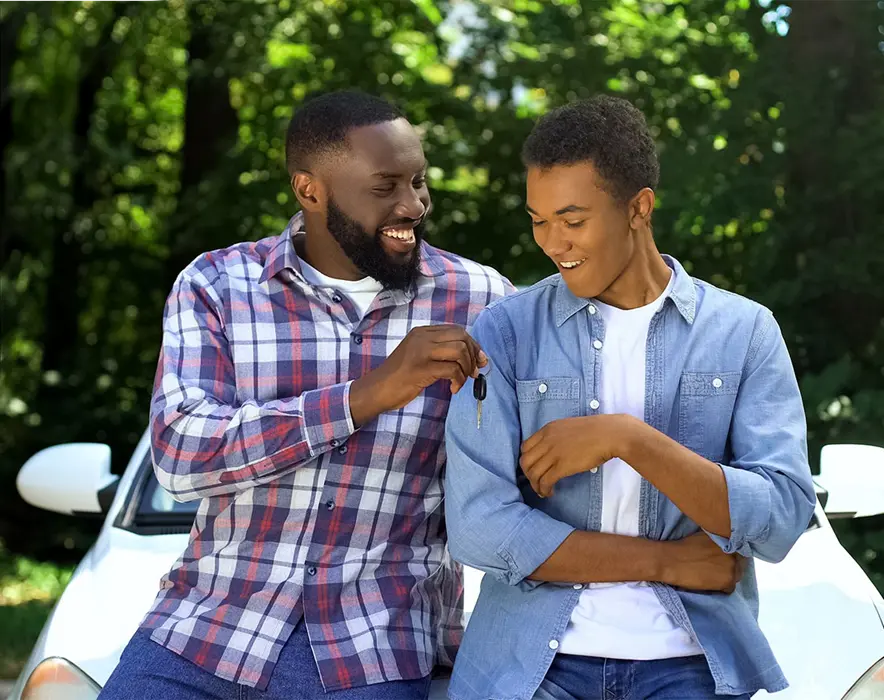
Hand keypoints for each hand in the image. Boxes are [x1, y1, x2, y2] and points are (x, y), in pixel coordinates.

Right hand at [350, 324, 486, 425]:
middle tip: (474, 372)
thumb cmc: (399, 376)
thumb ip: (438, 351)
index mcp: (422, 332)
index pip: (456, 330)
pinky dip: (459, 380)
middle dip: (474, 355)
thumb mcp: (418, 355)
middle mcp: (422, 337)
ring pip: (459, 351)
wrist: (377, 389)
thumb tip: (471, 357)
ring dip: (467, 368)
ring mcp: (421, 352)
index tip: (479, 360)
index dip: (473, 344)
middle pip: (461, 337)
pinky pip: (452, 370)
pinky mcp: (422, 368)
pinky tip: (454, 389)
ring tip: (463, 381)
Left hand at [520, 415, 629, 496]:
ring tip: (542, 491)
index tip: (533, 468)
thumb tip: (553, 451)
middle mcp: (547, 441)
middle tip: (536, 482)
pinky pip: (545, 481)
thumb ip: (557, 437)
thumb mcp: (568, 427)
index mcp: (547, 429)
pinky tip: (550, 493)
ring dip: (535, 485)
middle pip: (525, 461)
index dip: (526, 460)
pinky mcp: (562, 466)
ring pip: (533, 473)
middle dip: (528, 475)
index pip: (525, 447)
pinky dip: (544, 490)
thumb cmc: (595, 431)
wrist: (610, 434)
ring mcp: (553, 453)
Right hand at [659, 533, 745, 592]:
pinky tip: (710, 582)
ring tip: (712, 575)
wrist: (671, 560)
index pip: (739, 548)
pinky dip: (721, 587)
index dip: (731, 554)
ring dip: (727, 576)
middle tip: (716, 567)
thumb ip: (717, 540)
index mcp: (728, 538)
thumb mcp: (704, 536)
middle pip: (740, 563)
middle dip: (730, 565)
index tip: (723, 558)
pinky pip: (730, 587)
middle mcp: (734, 551)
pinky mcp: (728, 580)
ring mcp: (732, 565)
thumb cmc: (683, 547)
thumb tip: (723, 544)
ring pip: (736, 575)